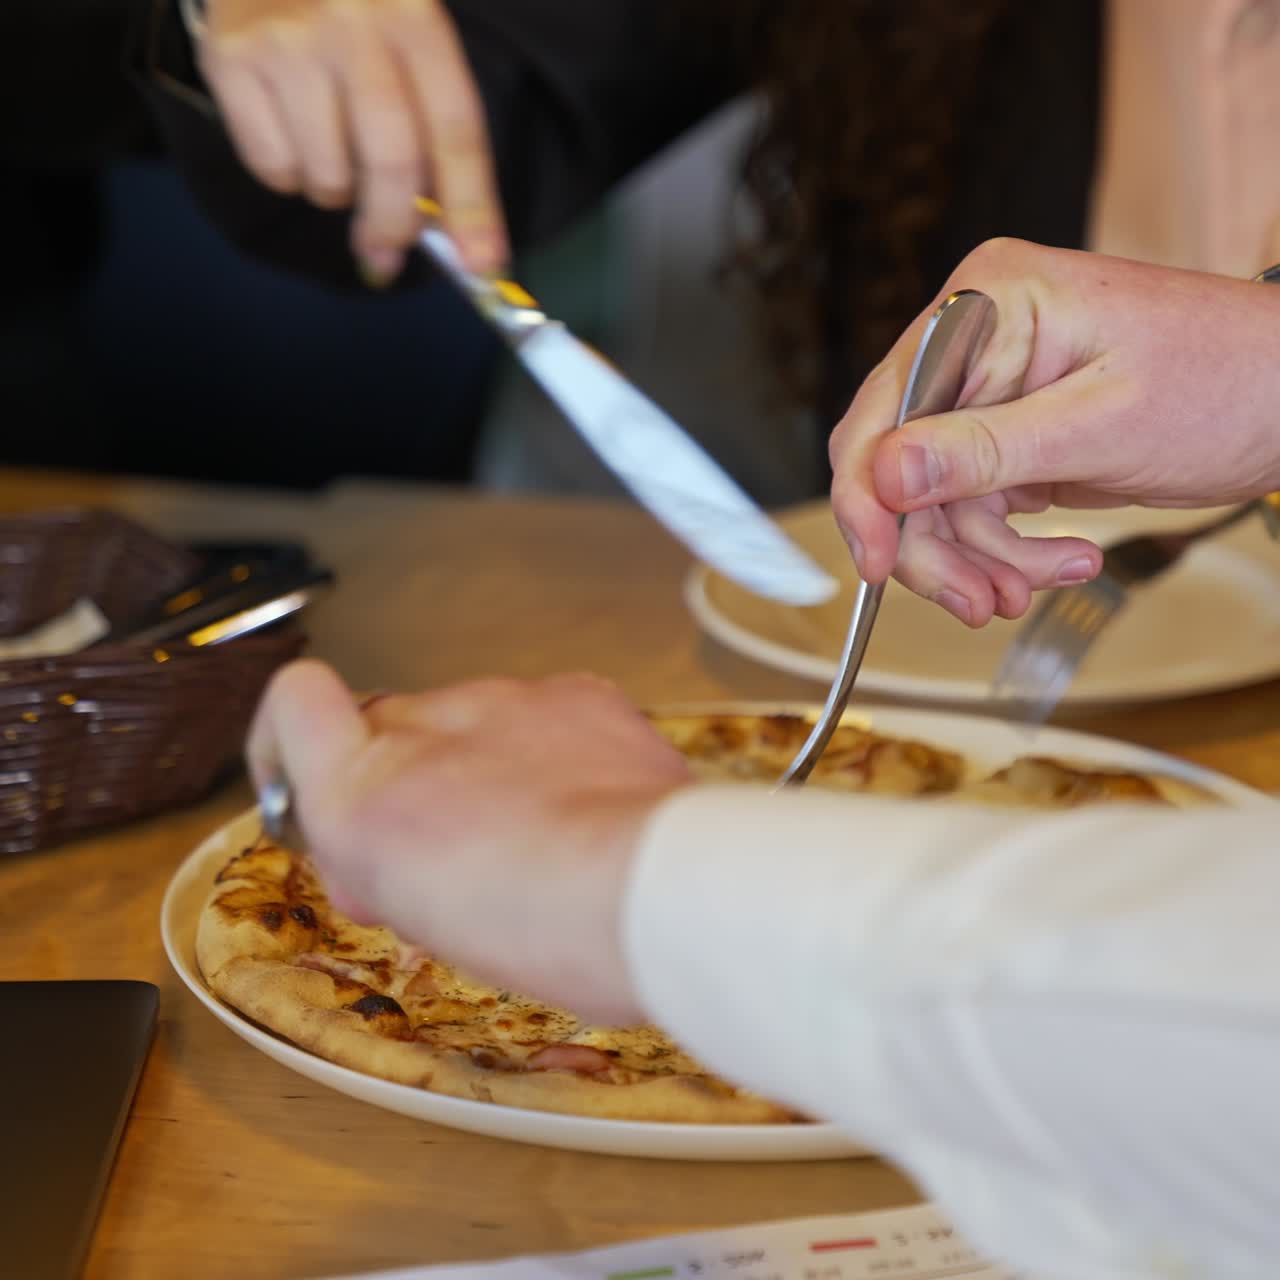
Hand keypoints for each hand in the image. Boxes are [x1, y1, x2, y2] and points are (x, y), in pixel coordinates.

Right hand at [197, 0, 506, 280]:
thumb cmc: (352, 9)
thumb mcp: (406, 39)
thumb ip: (433, 127)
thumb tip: (454, 237)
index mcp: (414, 17)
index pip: (456, 129)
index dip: (473, 206)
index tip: (482, 263)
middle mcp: (352, 23)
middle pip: (392, 161)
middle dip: (395, 225)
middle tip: (387, 250)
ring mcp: (287, 41)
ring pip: (329, 176)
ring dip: (336, 193)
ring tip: (332, 151)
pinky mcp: (229, 60)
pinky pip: (273, 167)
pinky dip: (289, 174)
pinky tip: (292, 132)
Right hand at [245, 660, 692, 1023]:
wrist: (645, 894)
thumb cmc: (541, 933)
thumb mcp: (419, 921)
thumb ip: (383, 864)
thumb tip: (378, 859)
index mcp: (362, 795)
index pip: (294, 702)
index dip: (292, 735)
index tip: (305, 771)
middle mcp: (423, 728)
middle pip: (396, 732)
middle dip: (412, 781)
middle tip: (450, 848)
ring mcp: (501, 700)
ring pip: (476, 723)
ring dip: (491, 768)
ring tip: (540, 835)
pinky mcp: (572, 691)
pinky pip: (547, 711)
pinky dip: (554, 749)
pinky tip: (586, 800)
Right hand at [830, 238, 1279, 625]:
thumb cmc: (1233, 380)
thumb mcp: (1102, 424)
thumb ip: (985, 451)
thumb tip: (886, 474)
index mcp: (989, 305)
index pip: (885, 407)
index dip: (869, 493)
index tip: (879, 562)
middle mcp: (978, 341)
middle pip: (901, 463)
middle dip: (936, 543)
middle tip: (975, 599)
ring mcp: (994, 391)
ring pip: (936, 500)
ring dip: (978, 558)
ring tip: (1031, 586)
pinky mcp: (1015, 434)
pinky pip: (976, 507)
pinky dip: (1006, 550)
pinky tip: (1056, 563)